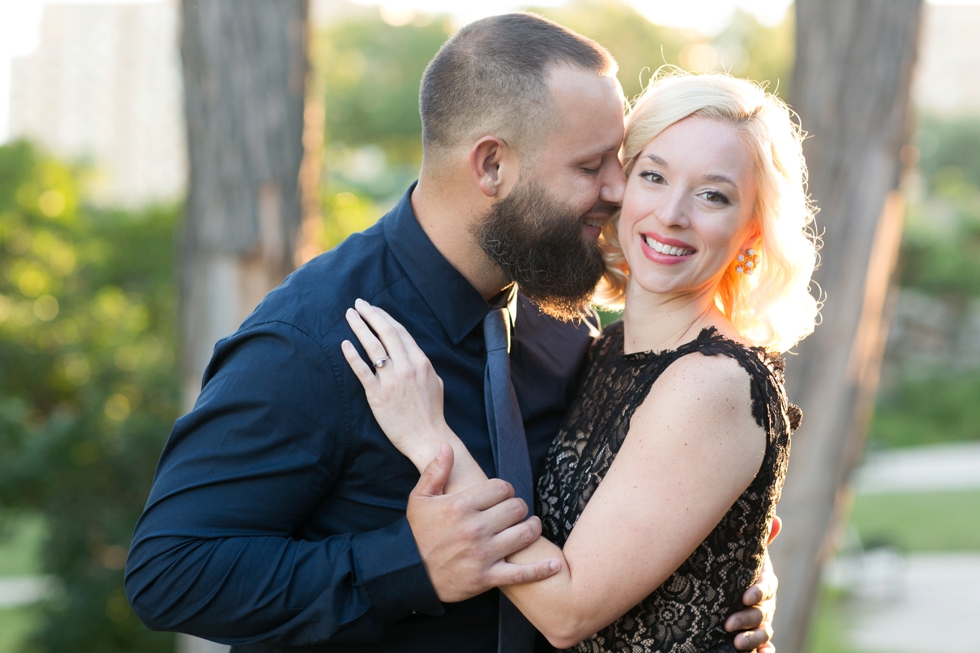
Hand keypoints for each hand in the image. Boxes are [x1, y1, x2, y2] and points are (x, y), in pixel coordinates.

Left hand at [341, 299, 451, 466]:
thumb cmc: (432, 411)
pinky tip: (345, 344)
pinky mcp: (378, 395)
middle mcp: (406, 367)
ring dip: (360, 327)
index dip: (385, 317)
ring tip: (349, 315)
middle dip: (371, 315)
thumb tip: (411, 352)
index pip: (401, 332)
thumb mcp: (435, 381)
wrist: (427, 437)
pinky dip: (353, 356)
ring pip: (373, 347)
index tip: (374, 308)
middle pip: (386, 333)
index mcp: (421, 362)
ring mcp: (391, 381)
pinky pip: (362, 371)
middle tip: (358, 303)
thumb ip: (423, 364)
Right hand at [407, 444, 561, 601]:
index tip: (502, 496)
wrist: (408, 573)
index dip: (505, 489)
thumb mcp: (419, 498)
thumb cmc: (416, 533)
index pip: (501, 487)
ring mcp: (483, 554)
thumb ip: (435, 471)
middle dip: (518, 507)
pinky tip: (555, 563)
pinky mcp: (488, 577)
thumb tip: (447, 447)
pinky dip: (542, 569)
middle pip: (516, 508)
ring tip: (529, 526)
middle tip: (514, 512)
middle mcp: (475, 528)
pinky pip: (522, 573)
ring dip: (532, 527)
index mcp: (460, 506)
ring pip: (525, 534)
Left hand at [726, 516, 779, 651]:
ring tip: (737, 644)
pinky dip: (764, 652)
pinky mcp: (756, 638)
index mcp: (764, 583)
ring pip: (763, 633)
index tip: (745, 596)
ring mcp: (762, 622)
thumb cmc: (735, 567)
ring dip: (754, 639)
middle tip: (728, 624)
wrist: (727, 590)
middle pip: (762, 613)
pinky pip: (765, 647)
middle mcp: (766, 604)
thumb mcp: (744, 555)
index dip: (758, 592)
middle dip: (746, 619)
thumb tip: (777, 520)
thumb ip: (759, 540)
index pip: (766, 588)